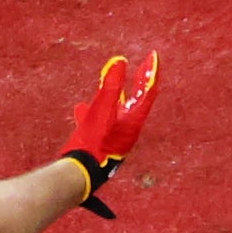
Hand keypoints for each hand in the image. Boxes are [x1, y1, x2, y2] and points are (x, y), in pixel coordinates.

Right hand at [60, 49, 159, 216]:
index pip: (148, 92)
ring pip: (117, 111)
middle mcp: (127, 130)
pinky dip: (93, 110)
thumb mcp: (102, 111)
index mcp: (133, 122)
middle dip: (139, 81)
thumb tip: (120, 61)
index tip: (152, 56)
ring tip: (110, 81)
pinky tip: (80, 108)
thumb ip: (111, 87)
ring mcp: (114, 138)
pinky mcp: (100, 144)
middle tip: (143, 65)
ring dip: (115, 94)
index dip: (151, 72)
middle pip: (137, 100)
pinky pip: (99, 122)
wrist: (78, 176)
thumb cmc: (92, 144)